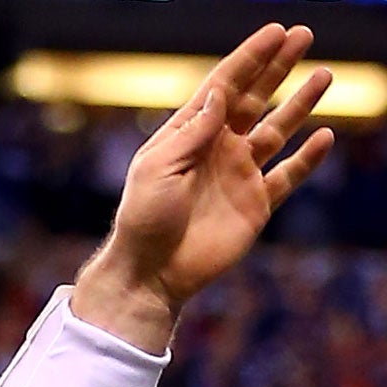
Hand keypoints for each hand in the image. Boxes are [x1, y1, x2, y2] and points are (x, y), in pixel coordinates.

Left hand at [85, 24, 334, 336]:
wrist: (151, 273)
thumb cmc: (144, 219)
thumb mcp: (158, 168)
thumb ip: (192, 131)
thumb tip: (220, 91)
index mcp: (188, 136)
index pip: (223, 87)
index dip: (249, 59)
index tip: (275, 32)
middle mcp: (216, 150)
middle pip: (254, 99)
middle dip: (277, 67)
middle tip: (303, 35)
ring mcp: (238, 175)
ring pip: (277, 130)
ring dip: (300, 104)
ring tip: (324, 75)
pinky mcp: (255, 204)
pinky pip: (288, 176)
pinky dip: (307, 158)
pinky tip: (323, 136)